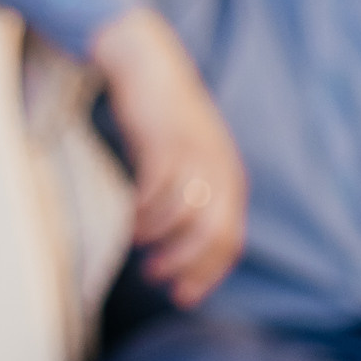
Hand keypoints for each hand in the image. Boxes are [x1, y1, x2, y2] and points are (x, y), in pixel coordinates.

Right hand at [90, 10, 247, 307]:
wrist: (149, 64)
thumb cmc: (163, 122)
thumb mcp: (186, 164)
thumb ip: (190, 201)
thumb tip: (176, 251)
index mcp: (230, 180)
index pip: (229, 241)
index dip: (206, 273)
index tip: (181, 296)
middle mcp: (220, 169)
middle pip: (212, 233)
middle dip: (183, 263)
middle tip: (154, 276)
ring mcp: (196, 154)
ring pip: (184, 214)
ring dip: (158, 236)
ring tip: (137, 241)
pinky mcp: (167, 140)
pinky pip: (157, 188)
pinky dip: (142, 210)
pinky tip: (130, 217)